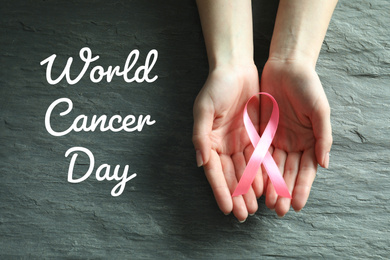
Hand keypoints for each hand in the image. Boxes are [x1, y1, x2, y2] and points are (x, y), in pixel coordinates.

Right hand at [193, 64, 263, 221]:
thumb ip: (200, 136)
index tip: (227, 209)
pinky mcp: (255, 136)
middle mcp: (223, 145)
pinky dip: (261, 173)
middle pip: (230, 175)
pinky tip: (265, 187)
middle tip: (243, 215)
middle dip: (236, 196)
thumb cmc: (216, 86)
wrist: (237, 68)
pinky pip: (259, 158)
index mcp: (209, 141)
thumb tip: (201, 162)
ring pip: (245, 171)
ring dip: (249, 189)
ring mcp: (239, 142)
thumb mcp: (204, 109)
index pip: (214, 171)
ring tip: (255, 207)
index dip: (220, 190)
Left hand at [260, 59, 331, 216]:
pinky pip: (258, 153)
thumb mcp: (320, 109)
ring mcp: (277, 139)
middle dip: (283, 191)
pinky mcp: (262, 132)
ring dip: (270, 185)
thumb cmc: (307, 86)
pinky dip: (257, 168)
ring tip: (265, 202)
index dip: (301, 188)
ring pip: (272, 167)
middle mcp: (294, 143)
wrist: (286, 67)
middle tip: (277, 210)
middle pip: (288, 172)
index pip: (306, 170)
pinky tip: (254, 182)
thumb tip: (325, 164)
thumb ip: (323, 136)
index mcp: (310, 140)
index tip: (296, 205)